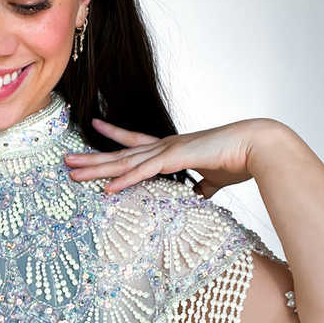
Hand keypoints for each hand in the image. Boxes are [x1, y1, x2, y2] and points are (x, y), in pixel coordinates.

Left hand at [64, 117, 280, 197]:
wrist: (257, 146)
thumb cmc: (239, 159)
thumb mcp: (214, 178)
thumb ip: (202, 187)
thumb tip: (198, 195)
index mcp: (172, 148)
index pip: (136, 141)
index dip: (114, 136)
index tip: (96, 127)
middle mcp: (164, 146)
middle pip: (120, 154)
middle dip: (92, 158)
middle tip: (66, 161)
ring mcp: (168, 151)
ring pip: (124, 162)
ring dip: (97, 169)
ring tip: (72, 172)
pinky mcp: (176, 159)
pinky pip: (143, 172)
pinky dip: (124, 180)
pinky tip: (106, 188)